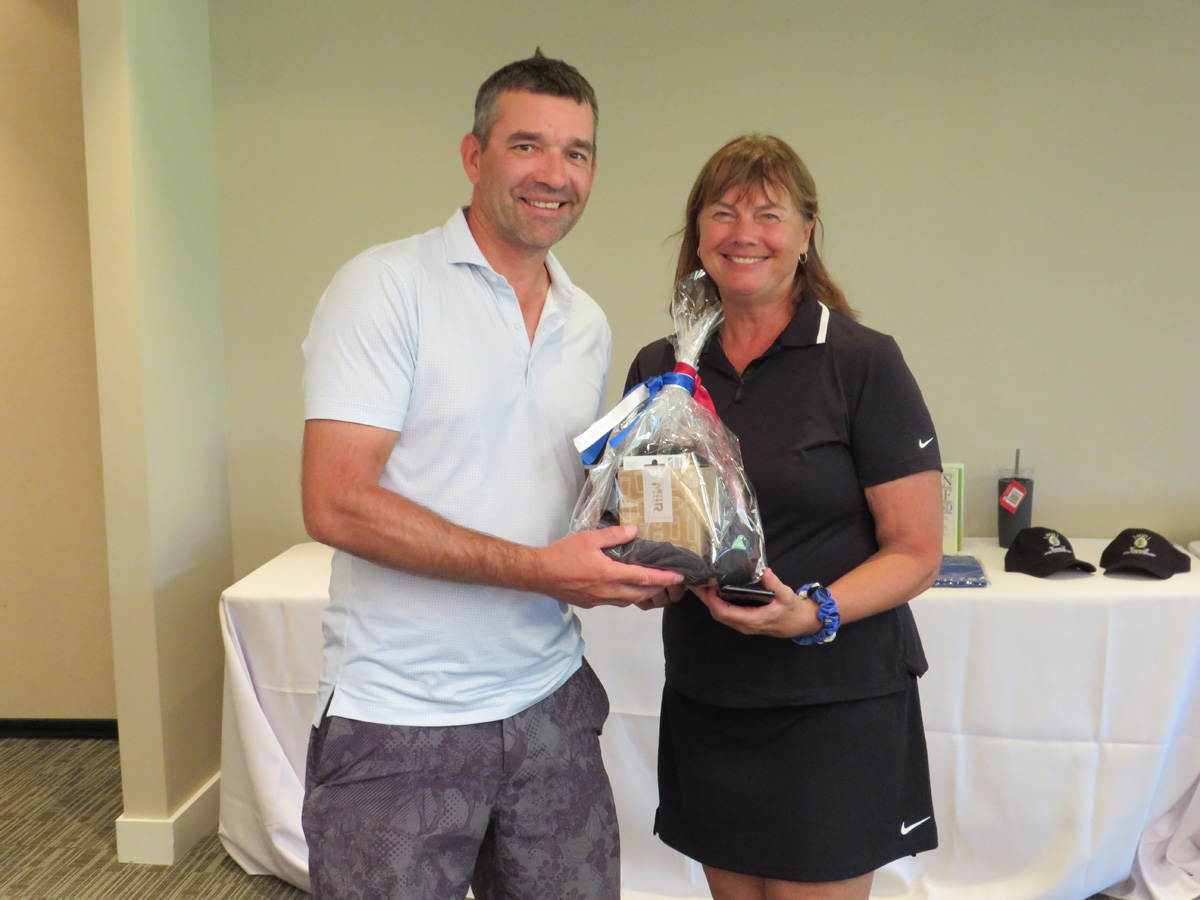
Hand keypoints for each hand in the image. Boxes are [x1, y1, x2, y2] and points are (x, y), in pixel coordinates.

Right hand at [535, 526, 683, 608]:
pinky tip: (624, 588)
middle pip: (641, 594)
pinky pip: (615, 602)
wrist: (540, 574)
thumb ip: (614, 535)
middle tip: (669, 582)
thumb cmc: (563, 554)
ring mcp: (600, 600)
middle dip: (658, 589)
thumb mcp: (589, 538)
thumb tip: (635, 531)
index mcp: (610, 574)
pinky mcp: (591, 604)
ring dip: (642, 594)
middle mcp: (608, 591)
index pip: (644, 577)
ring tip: (650, 585)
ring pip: (628, 601)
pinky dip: (626, 596)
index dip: (664, 577)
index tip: (679, 576)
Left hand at [692, 568, 820, 638]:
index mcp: (752, 619)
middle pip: (717, 613)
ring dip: (709, 601)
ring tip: (700, 584)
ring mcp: (743, 625)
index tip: (706, 585)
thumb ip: (776, 584)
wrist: (801, 624)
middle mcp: (744, 625)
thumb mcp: (787, 596)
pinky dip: (716, 603)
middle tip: (695, 582)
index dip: (712, 600)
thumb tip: (765, 571)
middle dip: (705, 599)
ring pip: (720, 615)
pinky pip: (726, 614)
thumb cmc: (793, 610)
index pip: (724, 612)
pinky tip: (713, 591)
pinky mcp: (745, 621)